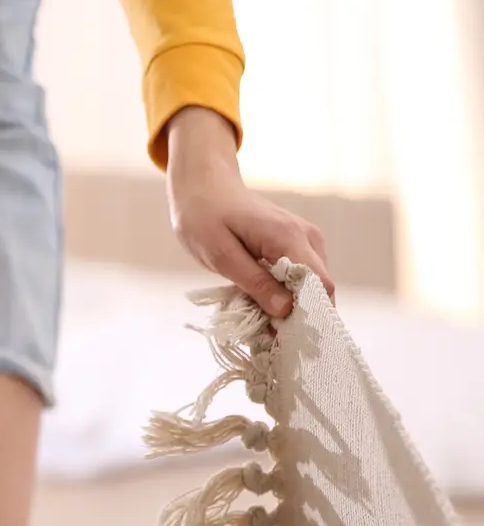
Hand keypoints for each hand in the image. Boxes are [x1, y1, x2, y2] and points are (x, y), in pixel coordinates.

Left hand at [164, 107, 334, 318]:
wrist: (204, 185)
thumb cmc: (204, 216)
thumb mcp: (220, 255)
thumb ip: (254, 282)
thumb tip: (286, 311)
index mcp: (288, 238)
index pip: (320, 285)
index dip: (310, 316)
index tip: (288, 340)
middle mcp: (306, 237)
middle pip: (320, 289)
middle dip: (298, 316)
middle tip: (267, 335)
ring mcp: (306, 239)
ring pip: (312, 286)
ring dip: (290, 306)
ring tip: (259, 320)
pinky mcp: (298, 244)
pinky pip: (301, 277)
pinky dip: (285, 294)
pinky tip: (261, 302)